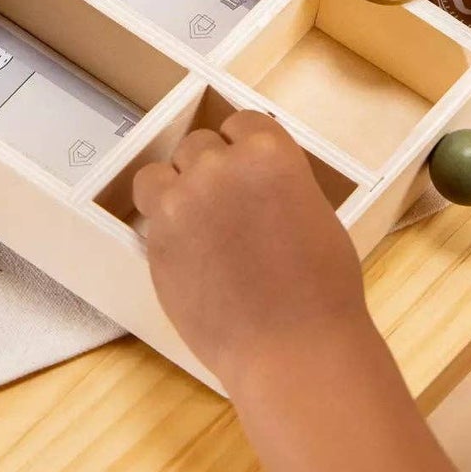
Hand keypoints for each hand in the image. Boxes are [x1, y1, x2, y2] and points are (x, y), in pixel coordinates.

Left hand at [132, 110, 368, 384]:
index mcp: (269, 152)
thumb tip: (252, 182)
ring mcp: (182, 201)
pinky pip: (148, 212)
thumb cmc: (322, 288)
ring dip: (175, 189)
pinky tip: (185, 250)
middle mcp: (220, 166)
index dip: (242, 148)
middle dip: (210, 170)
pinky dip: (163, 225)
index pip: (240, 123)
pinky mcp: (156, 239)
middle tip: (225, 207)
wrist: (292, 348)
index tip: (245, 172)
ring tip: (194, 222)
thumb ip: (274, 182)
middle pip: (198, 145)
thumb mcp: (312, 210)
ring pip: (160, 172)